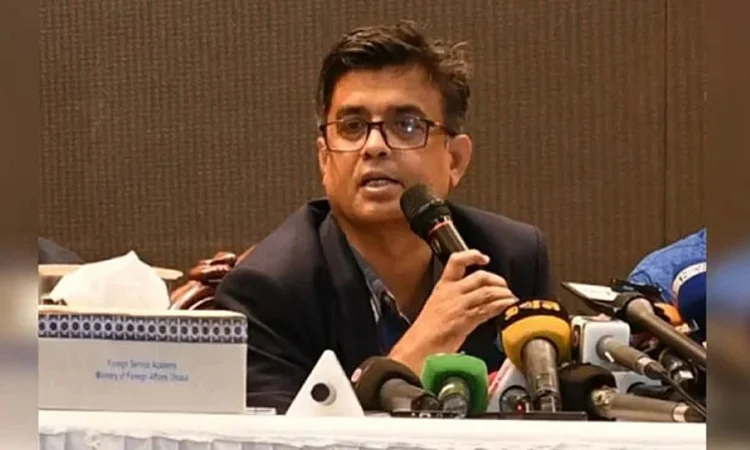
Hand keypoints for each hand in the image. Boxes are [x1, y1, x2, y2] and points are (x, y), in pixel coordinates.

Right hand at [389, 250, 516, 372]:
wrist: (419, 346)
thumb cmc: (426, 331)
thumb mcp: (438, 308)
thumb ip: (455, 300)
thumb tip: (473, 300)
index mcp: (442, 287)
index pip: (456, 261)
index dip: (472, 255)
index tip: (483, 258)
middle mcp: (452, 292)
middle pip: (480, 277)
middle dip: (497, 280)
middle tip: (504, 286)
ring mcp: (459, 304)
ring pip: (488, 291)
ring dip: (503, 293)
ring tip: (510, 297)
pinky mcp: (467, 318)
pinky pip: (489, 307)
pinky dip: (502, 305)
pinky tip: (507, 306)